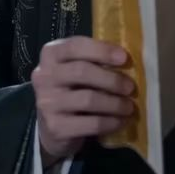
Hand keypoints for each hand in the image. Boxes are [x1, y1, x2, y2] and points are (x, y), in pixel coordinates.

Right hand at [31, 36, 134, 166]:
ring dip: (115, 103)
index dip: (102, 50)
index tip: (124, 58)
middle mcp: (44, 76)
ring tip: (129, 107)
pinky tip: (120, 121)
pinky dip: (110, 122)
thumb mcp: (76, 67)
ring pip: (88, 99)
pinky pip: (91, 123)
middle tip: (130, 87)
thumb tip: (128, 60)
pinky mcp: (56, 127)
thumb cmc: (72, 88)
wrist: (52, 124)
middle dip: (112, 79)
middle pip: (82, 72)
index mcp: (51, 54)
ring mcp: (47, 103)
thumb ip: (95, 59)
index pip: (75, 46)